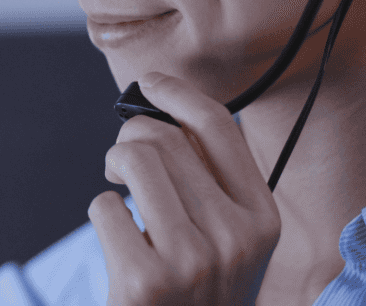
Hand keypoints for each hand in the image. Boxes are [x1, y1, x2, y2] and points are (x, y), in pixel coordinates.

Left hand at [88, 72, 280, 305]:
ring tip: (117, 188)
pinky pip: (105, 206)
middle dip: (131, 139)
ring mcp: (193, 261)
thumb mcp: (229, 242)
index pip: (219, 127)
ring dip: (113, 167)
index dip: (178, 93)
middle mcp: (236, 237)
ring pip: (134, 159)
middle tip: (122, 164)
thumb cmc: (197, 291)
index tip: (151, 82)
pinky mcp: (146, 282)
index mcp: (263, 219)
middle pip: (164, 138)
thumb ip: (210, 182)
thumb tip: (165, 113)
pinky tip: (119, 241)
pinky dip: (102, 214)